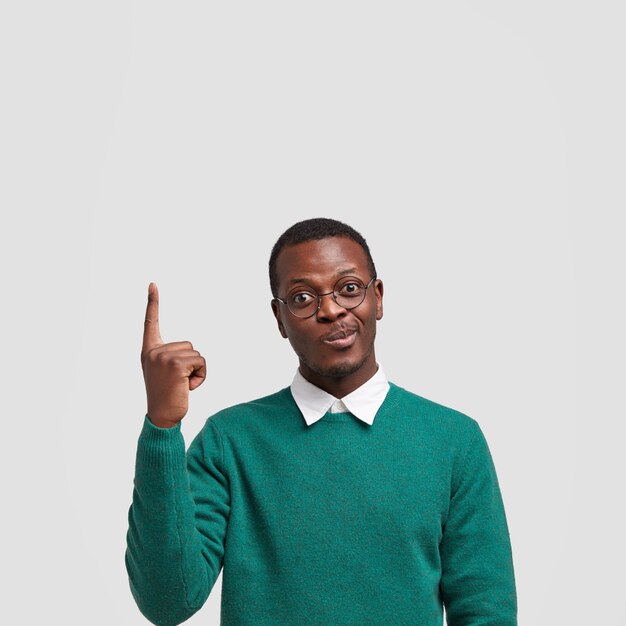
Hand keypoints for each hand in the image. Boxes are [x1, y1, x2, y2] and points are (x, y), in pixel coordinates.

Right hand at [140, 282, 206, 427]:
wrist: (162, 417)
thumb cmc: (167, 396)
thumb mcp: (164, 373)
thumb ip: (171, 358)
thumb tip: (191, 355)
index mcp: (149, 351)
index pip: (151, 322)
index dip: (152, 302)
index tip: (153, 284)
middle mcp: (154, 351)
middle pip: (189, 345)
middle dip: (191, 364)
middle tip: (178, 382)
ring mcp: (163, 357)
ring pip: (197, 354)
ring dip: (197, 371)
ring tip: (182, 385)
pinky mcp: (176, 364)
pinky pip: (201, 362)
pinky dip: (201, 376)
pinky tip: (188, 387)